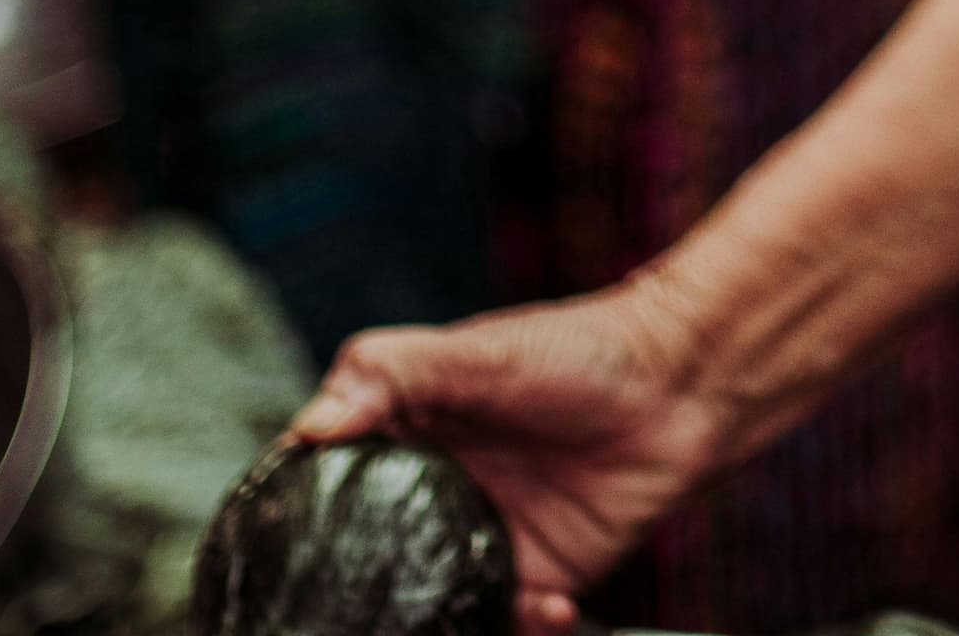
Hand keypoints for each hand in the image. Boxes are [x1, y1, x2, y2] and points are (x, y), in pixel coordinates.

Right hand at [293, 283, 735, 632]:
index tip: (278, 541)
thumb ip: (392, 374)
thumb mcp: (477, 351)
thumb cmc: (579, 353)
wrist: (681, 387)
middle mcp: (435, 493)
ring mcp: (483, 537)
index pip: (328, 481)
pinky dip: (523, 622)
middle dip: (360, 589)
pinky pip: (508, 619)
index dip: (301, 511)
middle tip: (362, 606)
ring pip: (432, 601)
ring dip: (439, 618)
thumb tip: (310, 425)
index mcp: (405, 434)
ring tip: (461, 611)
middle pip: (370, 557)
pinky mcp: (537, 575)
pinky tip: (548, 604)